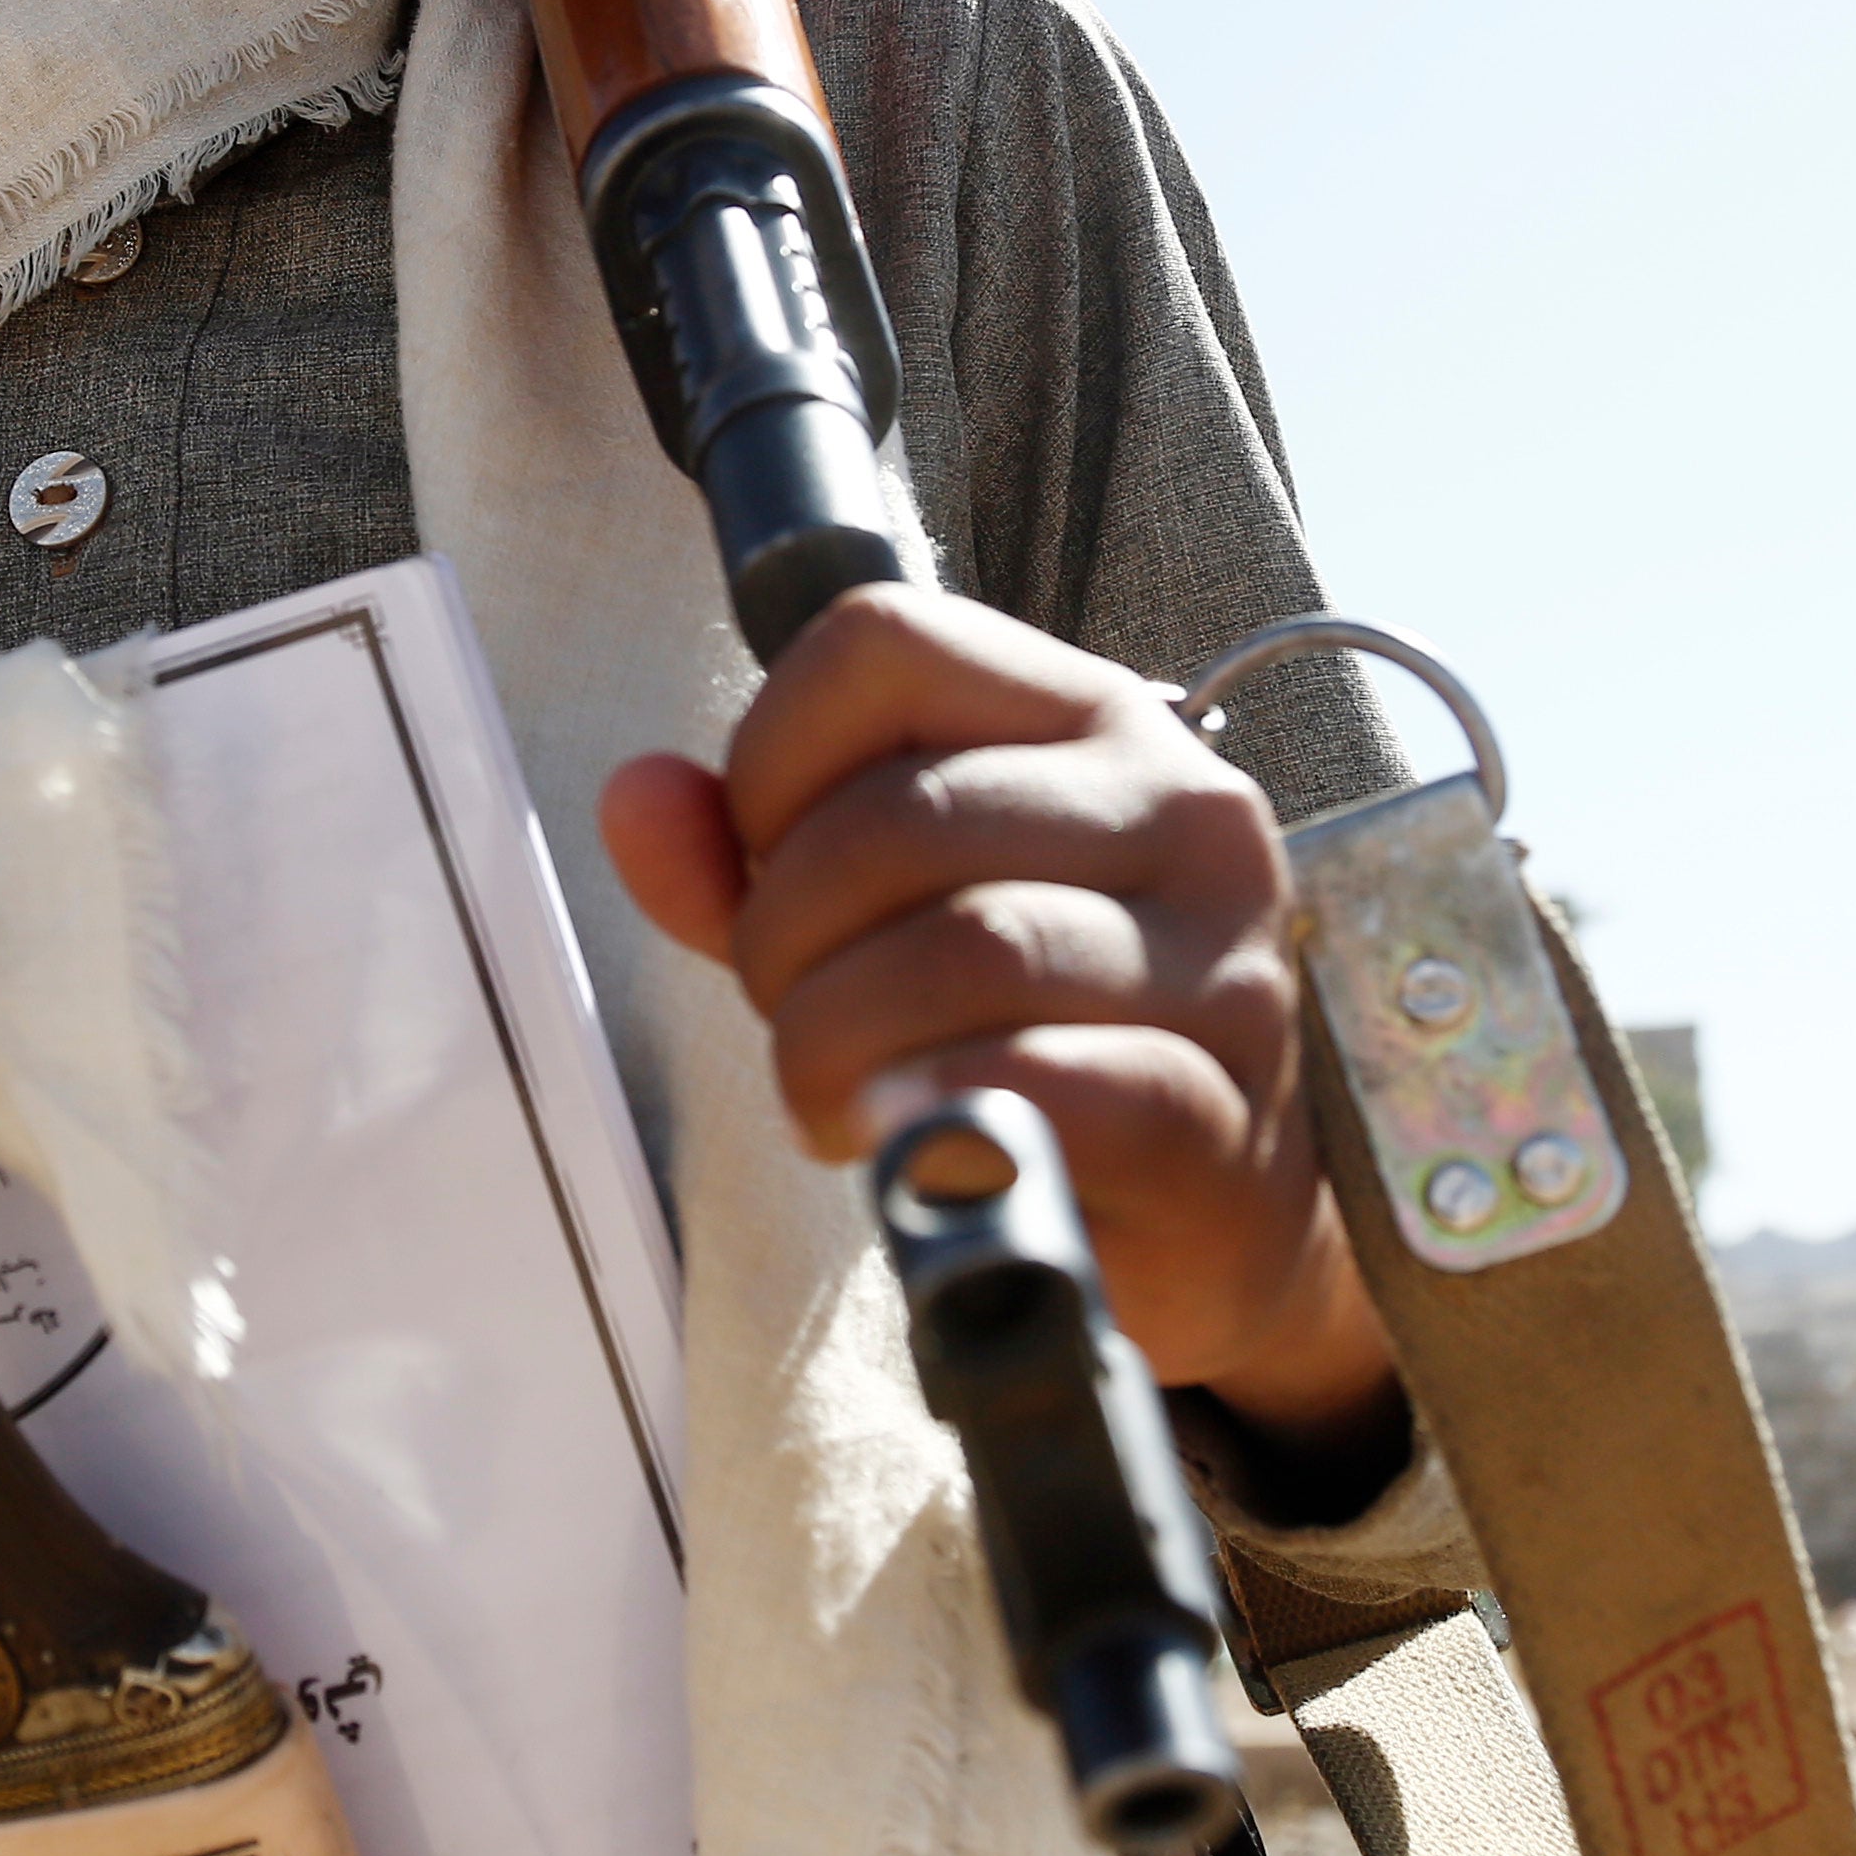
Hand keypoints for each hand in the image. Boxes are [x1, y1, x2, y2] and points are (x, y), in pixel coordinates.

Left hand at [600, 587, 1400, 1480]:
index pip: (882, 640)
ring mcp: (1219, 962)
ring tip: (838, 1098)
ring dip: (838, 1041)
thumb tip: (636, 798)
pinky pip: (1039, 1083)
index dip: (769, 761)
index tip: (768, 872)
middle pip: (902, 816)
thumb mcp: (882, 913)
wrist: (1209, 1214)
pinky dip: (934, 1115)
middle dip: (784, 936)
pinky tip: (910, 1145)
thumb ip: (750, 853)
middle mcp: (1182, 810)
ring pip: (968, 947)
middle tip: (791, 1021)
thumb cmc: (1035, 1033)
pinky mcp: (1220, 1114)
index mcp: (1092, 716)